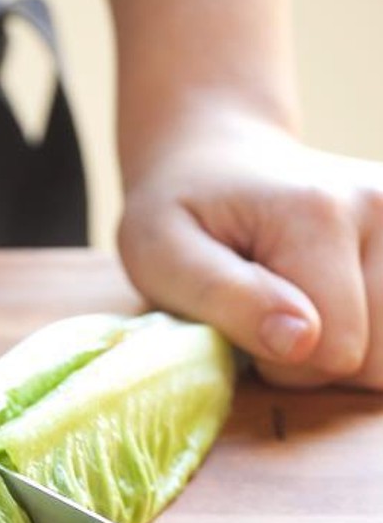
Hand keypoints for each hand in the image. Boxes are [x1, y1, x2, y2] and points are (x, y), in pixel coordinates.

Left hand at [117, 104, 381, 389]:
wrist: (219, 159)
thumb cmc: (179, 214)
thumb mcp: (161, 256)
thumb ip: (226, 299)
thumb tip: (301, 342)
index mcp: (319, 213)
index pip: (333, 351)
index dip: (280, 363)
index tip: (242, 322)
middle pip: (375, 358)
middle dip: (314, 359)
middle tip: (268, 314)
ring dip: (344, 348)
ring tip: (299, 303)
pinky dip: (369, 331)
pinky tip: (333, 298)